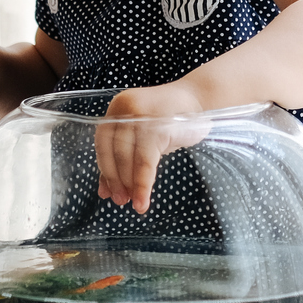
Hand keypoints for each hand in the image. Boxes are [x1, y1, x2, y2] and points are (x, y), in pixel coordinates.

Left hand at [96, 82, 213, 214]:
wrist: (200, 99)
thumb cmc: (170, 120)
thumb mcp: (144, 136)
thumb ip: (124, 158)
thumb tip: (106, 191)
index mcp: (117, 108)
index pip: (103, 143)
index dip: (105, 169)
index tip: (108, 193)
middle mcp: (125, 108)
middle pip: (114, 150)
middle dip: (117, 180)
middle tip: (121, 201)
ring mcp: (142, 116)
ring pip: (129, 157)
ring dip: (130, 185)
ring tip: (135, 204)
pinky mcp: (159, 126)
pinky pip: (146, 161)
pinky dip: (144, 183)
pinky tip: (144, 199)